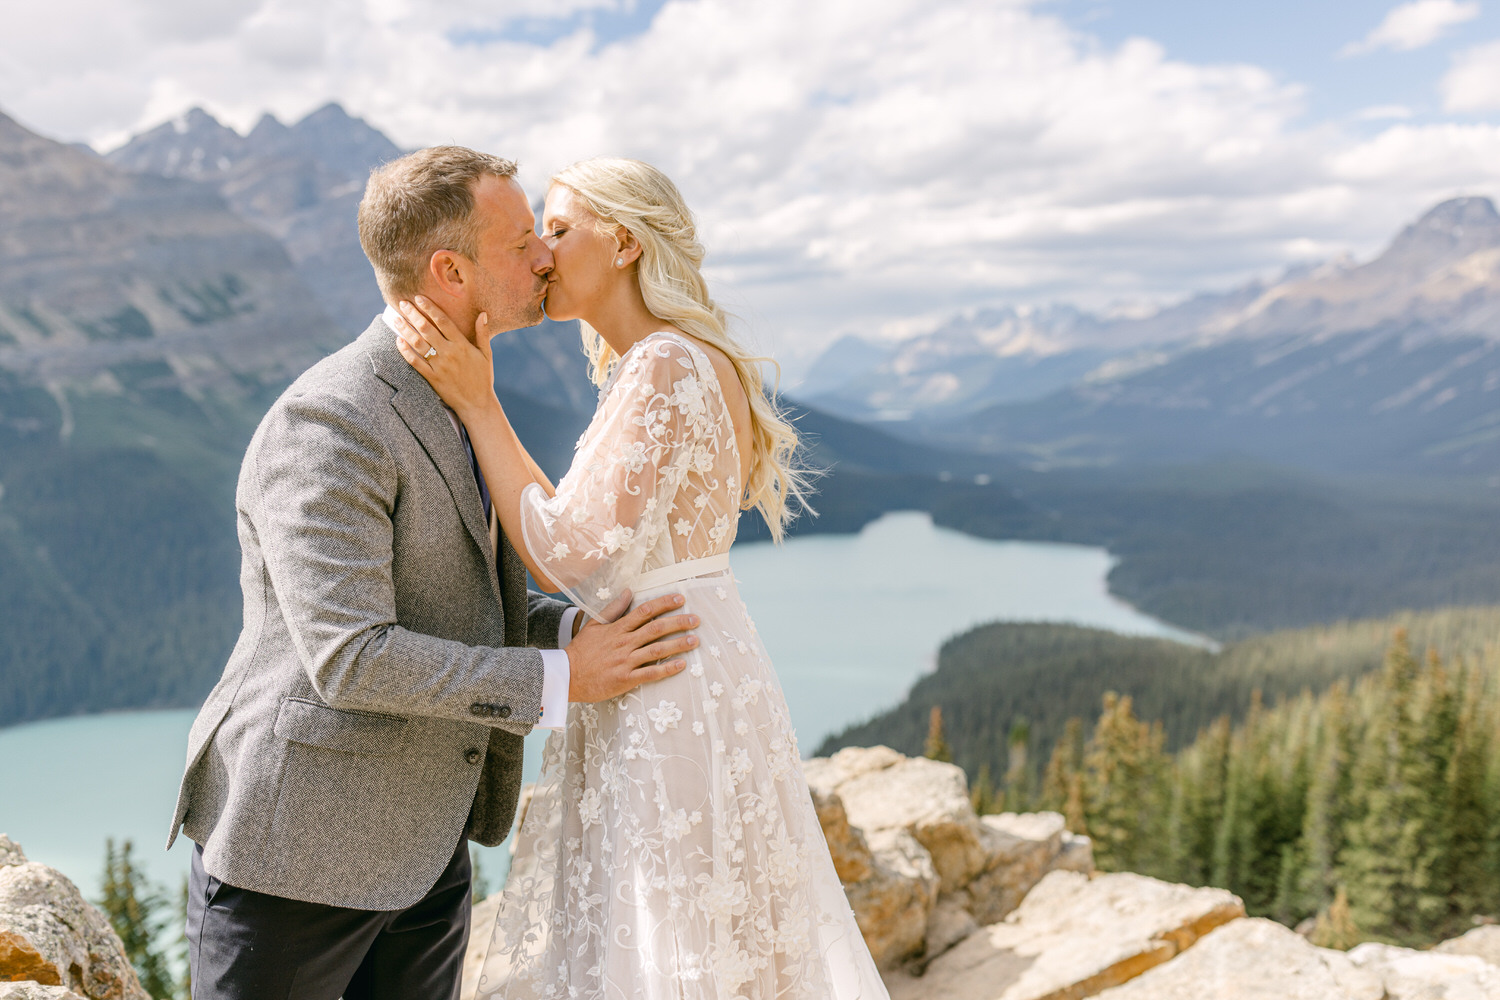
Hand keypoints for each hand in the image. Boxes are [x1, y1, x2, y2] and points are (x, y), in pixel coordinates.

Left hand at [392, 297, 497, 420]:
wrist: (477, 404)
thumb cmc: (483, 378)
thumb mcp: (486, 354)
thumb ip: (483, 333)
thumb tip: (483, 314)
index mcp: (462, 345)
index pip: (443, 321)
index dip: (430, 308)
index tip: (419, 298)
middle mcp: (449, 353)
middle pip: (427, 329)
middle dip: (413, 314)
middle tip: (402, 303)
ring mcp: (439, 366)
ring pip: (418, 343)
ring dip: (405, 329)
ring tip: (396, 319)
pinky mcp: (432, 378)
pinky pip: (415, 362)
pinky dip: (405, 351)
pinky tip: (398, 341)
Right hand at [565, 590, 697, 702]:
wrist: (565, 676)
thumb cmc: (580, 650)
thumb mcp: (594, 625)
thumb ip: (613, 608)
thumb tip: (629, 591)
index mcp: (617, 628)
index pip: (644, 611)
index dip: (664, 603)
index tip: (680, 598)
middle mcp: (624, 642)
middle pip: (656, 629)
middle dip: (678, 622)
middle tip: (696, 620)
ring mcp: (625, 661)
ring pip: (657, 650)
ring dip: (678, 644)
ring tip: (695, 640)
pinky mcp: (625, 679)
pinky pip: (650, 673)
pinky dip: (667, 669)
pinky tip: (682, 665)